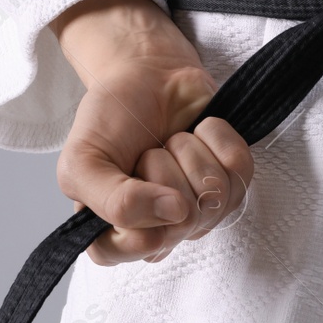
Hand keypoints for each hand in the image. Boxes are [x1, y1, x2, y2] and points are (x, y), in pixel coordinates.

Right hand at [48, 0, 254, 265]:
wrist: (143, 75)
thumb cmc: (110, 120)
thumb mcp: (82, 162)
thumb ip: (112, 202)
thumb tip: (175, 211)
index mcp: (120, 236)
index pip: (142, 248)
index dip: (140, 209)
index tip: (128, 175)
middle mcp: (166, 230)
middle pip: (185, 219)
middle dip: (163, 169)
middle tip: (148, 151)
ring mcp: (204, 207)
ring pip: (216, 195)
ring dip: (188, 151)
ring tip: (169, 141)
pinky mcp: (233, 178)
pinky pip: (240, 168)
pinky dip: (216, 136)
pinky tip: (197, 130)